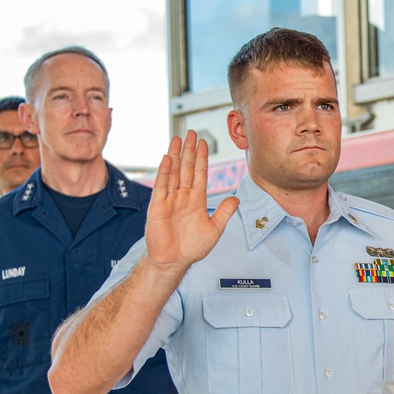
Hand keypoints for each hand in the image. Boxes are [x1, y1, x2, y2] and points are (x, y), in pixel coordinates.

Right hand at [146, 131, 238, 275]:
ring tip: (179, 139)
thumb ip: (224, 212)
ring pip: (174, 172)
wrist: (173, 261)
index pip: (200, 174)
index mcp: (196, 200)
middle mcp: (183, 197)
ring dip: (177, 155)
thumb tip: (236, 198)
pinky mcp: (158, 206)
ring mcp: (170, 200)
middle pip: (187, 168)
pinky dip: (164, 172)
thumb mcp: (214, 229)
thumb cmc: (192, 248)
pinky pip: (161, 185)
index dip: (202, 158)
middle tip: (192, 132)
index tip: (204, 143)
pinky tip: (168, 158)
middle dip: (190, 150)